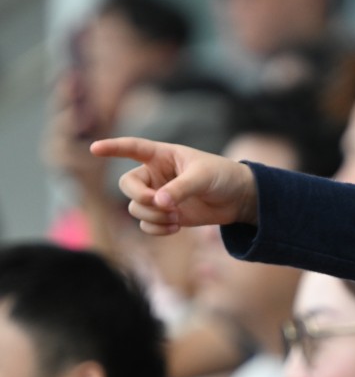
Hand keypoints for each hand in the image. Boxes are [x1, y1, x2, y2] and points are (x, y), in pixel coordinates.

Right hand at [90, 137, 257, 234]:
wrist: (237, 198)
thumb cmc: (222, 176)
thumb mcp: (203, 177)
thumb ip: (180, 188)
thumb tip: (158, 203)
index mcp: (163, 155)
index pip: (133, 148)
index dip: (113, 147)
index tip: (94, 148)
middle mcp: (155, 174)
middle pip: (128, 186)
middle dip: (141, 198)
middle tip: (161, 204)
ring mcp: (158, 196)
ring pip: (136, 208)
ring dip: (153, 217)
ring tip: (176, 217)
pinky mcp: (165, 215)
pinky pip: (146, 224)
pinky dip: (156, 228)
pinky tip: (175, 228)